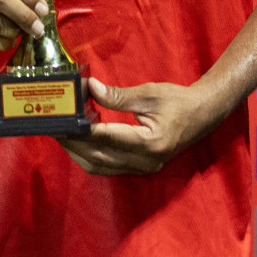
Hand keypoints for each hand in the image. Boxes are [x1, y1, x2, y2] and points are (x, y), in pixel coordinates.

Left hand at [56, 77, 219, 175]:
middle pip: (98, 157)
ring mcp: (142, 168)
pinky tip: (80, 140)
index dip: (81, 130)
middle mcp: (145, 162)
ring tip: (62, 133)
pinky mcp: (140, 167)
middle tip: (53, 126)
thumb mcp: (149, 94)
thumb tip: (89, 88)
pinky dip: (90, 155)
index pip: (107, 138)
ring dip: (78, 152)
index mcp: (150, 143)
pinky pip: (108, 166)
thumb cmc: (178, 101)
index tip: (62, 120)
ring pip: (100, 166)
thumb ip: (119, 95)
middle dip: (73, 143)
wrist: (203, 115)